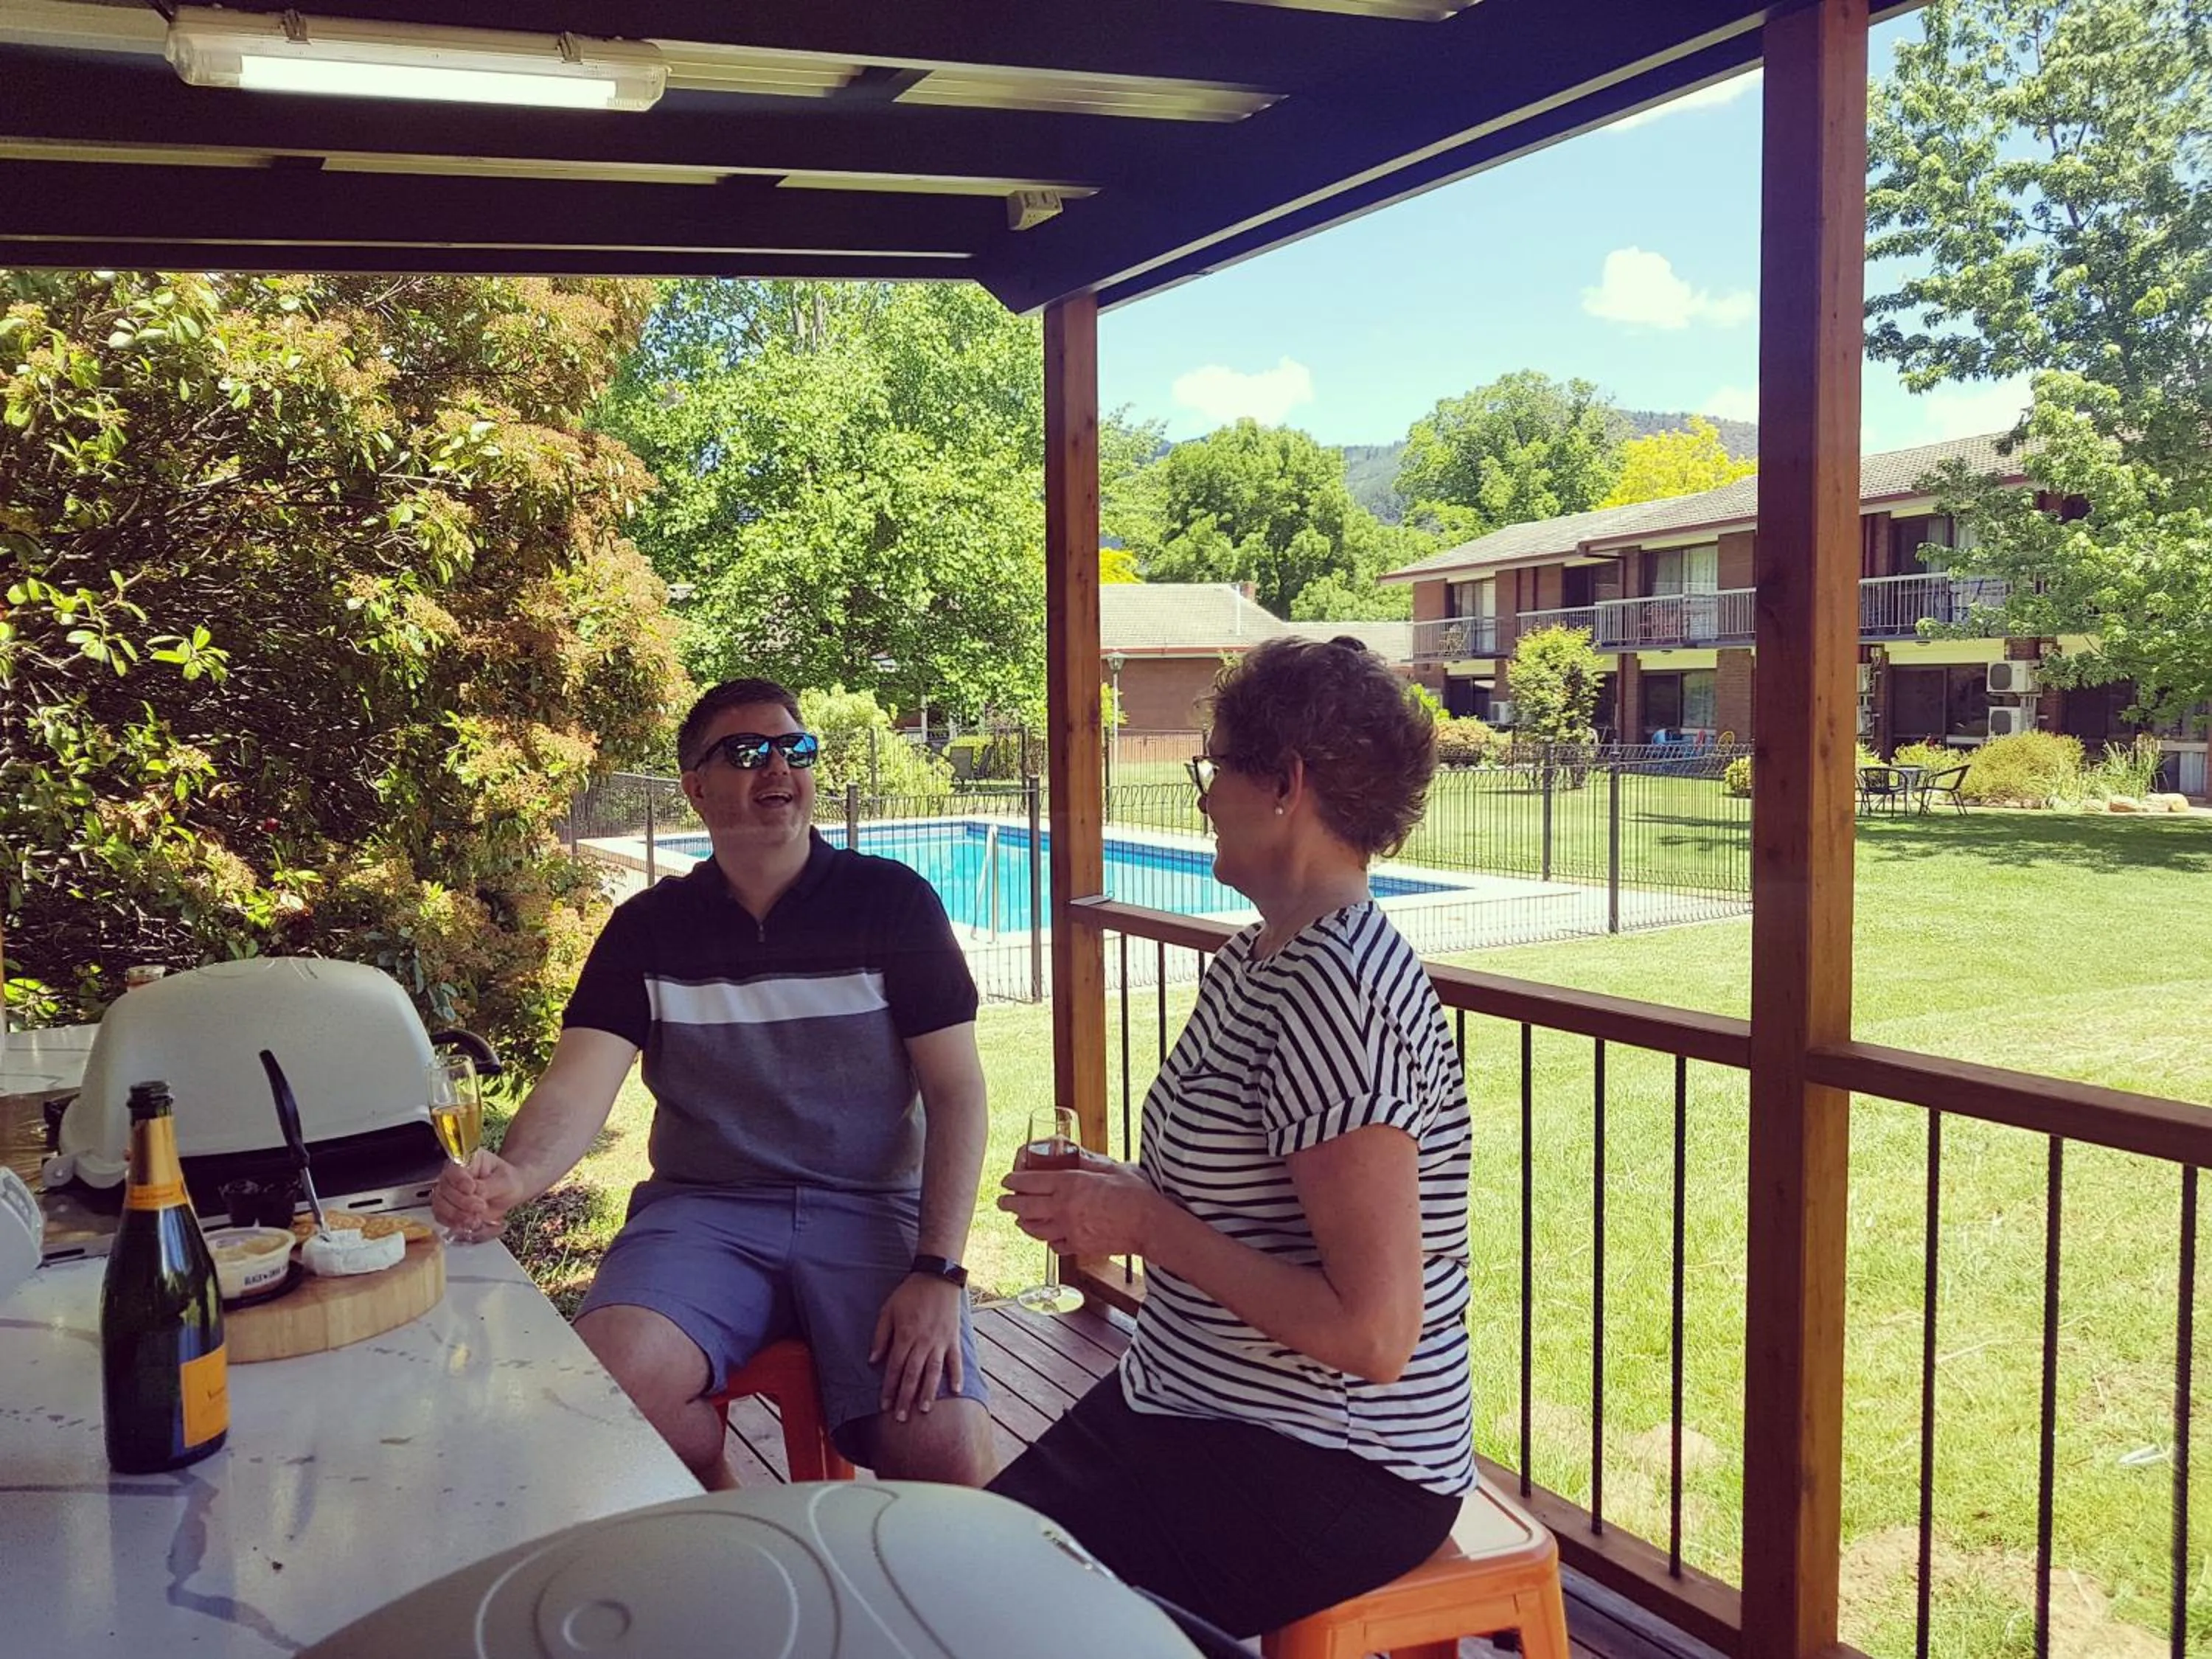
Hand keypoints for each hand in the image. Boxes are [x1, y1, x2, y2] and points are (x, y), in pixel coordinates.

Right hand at [431, 1149, 525, 1242]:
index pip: (453, 1170)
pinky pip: (441, 1217)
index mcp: (466, 1161)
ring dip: (456, 1215)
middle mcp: (452, 1176)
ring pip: (439, 1204)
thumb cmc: (508, 1180)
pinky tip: (468, 1224)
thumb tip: (474, 1193)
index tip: (472, 1189)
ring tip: (476, 1219)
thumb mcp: (504, 1180)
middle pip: (444, 1189)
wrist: (510, 1192)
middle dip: (461, 1202)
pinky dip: (453, 1223)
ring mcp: (448, 1193)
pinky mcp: (448, 1208)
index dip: (459, 1181)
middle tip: (481, 1207)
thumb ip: (488, 1186)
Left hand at [868, 1274, 964, 1423]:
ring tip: (923, 1410)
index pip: (895, 1368)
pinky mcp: (953, 1338)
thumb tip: (873, 1360)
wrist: (937, 1277)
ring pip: (933, 1372)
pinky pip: (956, 1360)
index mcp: (905, 1335)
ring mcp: (940, 1341)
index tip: (884, 1405)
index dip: (889, 1388)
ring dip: (928, 1392)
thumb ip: (880, 1336)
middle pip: (912, 1375)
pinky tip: (956, 1391)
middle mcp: (923, 1342)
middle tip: (901, 1418)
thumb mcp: (888, 1310)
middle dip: (905, 1398)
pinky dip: (957, 1375)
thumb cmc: (909, 1294)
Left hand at [997, 1156, 1161, 1259]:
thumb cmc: (1135, 1193)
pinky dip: (1047, 1239)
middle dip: (1008, 1203)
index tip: (1006, 1180)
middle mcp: (1064, 1208)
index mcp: (1070, 1184)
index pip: (1031, 1182)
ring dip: (1023, 1223)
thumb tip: (1072, 1153)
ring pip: (1034, 1229)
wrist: (1149, 1225)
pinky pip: (1054, 1245)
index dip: (1014, 1181)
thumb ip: (1087, 1161)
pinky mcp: (1078, 1247)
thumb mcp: (1110, 1167)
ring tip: (1019, 1219)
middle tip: (1002, 1201)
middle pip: (1024, 1207)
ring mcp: (1069, 1230)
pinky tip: (1048, 1235)